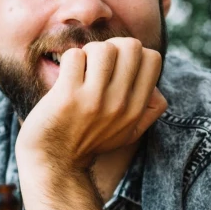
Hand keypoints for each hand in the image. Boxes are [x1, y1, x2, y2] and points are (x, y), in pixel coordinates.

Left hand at [17, 37, 166, 170]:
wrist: (54, 162)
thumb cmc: (88, 141)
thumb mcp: (128, 133)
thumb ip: (148, 112)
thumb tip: (156, 87)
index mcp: (136, 109)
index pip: (152, 58)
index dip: (134, 53)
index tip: (117, 65)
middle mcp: (119, 104)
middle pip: (131, 47)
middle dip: (112, 46)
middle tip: (97, 63)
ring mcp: (94, 100)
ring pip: (103, 48)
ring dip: (89, 51)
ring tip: (81, 67)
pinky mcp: (67, 96)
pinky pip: (74, 56)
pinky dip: (69, 60)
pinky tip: (65, 75)